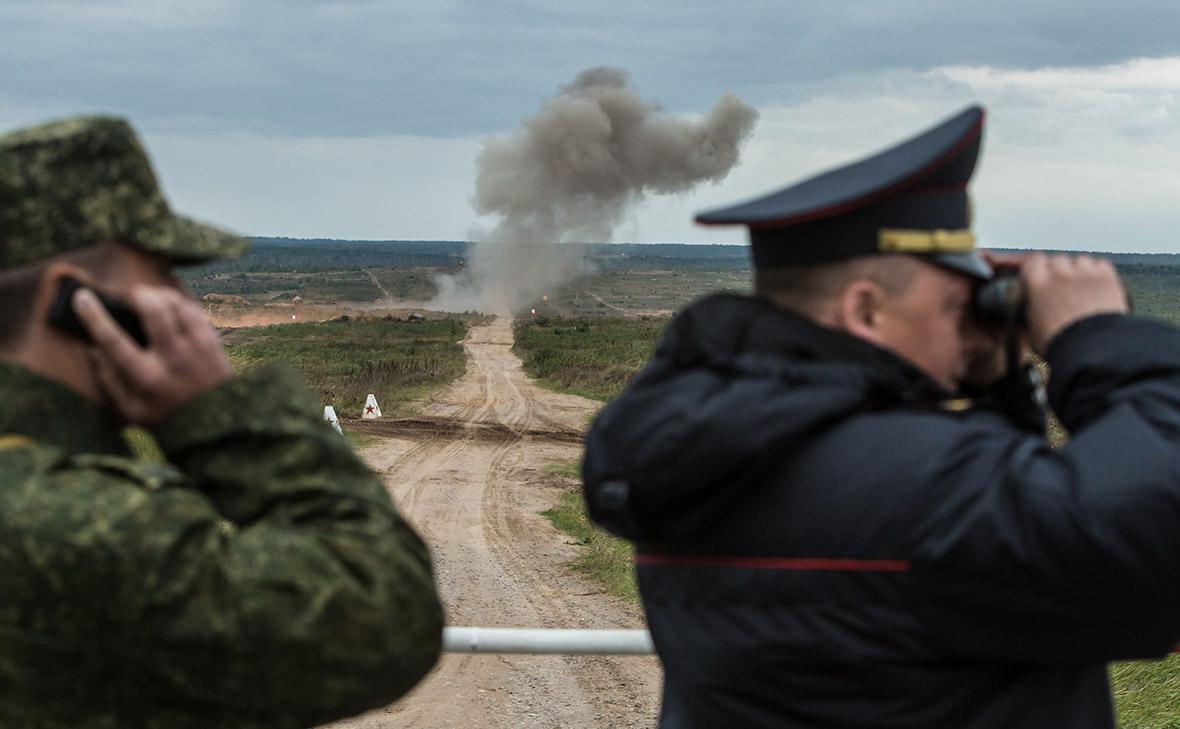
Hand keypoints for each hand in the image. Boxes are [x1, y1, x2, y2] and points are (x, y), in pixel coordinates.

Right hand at [73, 285, 230, 425]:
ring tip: (147, 298)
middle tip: (125, 294)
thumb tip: (92, 349)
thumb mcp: (132, 410)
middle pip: (154, 310)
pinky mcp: (213, 342)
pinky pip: (194, 310)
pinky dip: (178, 302)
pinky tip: (169, 306)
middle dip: (135, 294)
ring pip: (177, 304)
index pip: (114, 340)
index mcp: (147, 378)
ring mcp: (197, 348)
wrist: (218, 424)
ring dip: (158, 294)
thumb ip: (110, 380)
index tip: (82, 297)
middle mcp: (173, 359)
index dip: (94, 316)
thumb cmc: (168, 417)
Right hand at [1022, 253, 1128, 353]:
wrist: (1091, 350)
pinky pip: (1101, 264)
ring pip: (1079, 260)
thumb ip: (1030, 307)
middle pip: (1057, 259)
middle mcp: (1060, 274)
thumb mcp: (1031, 328)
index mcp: (1037, 284)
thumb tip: (1031, 303)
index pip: (1032, 261)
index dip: (1035, 267)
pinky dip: (1098, 272)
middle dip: (1058, 270)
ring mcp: (1085, 274)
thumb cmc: (1061, 344)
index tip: (1037, 274)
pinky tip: (1097, 286)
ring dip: (1079, 270)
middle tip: (1060, 286)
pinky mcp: (1107, 278)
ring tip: (1081, 288)